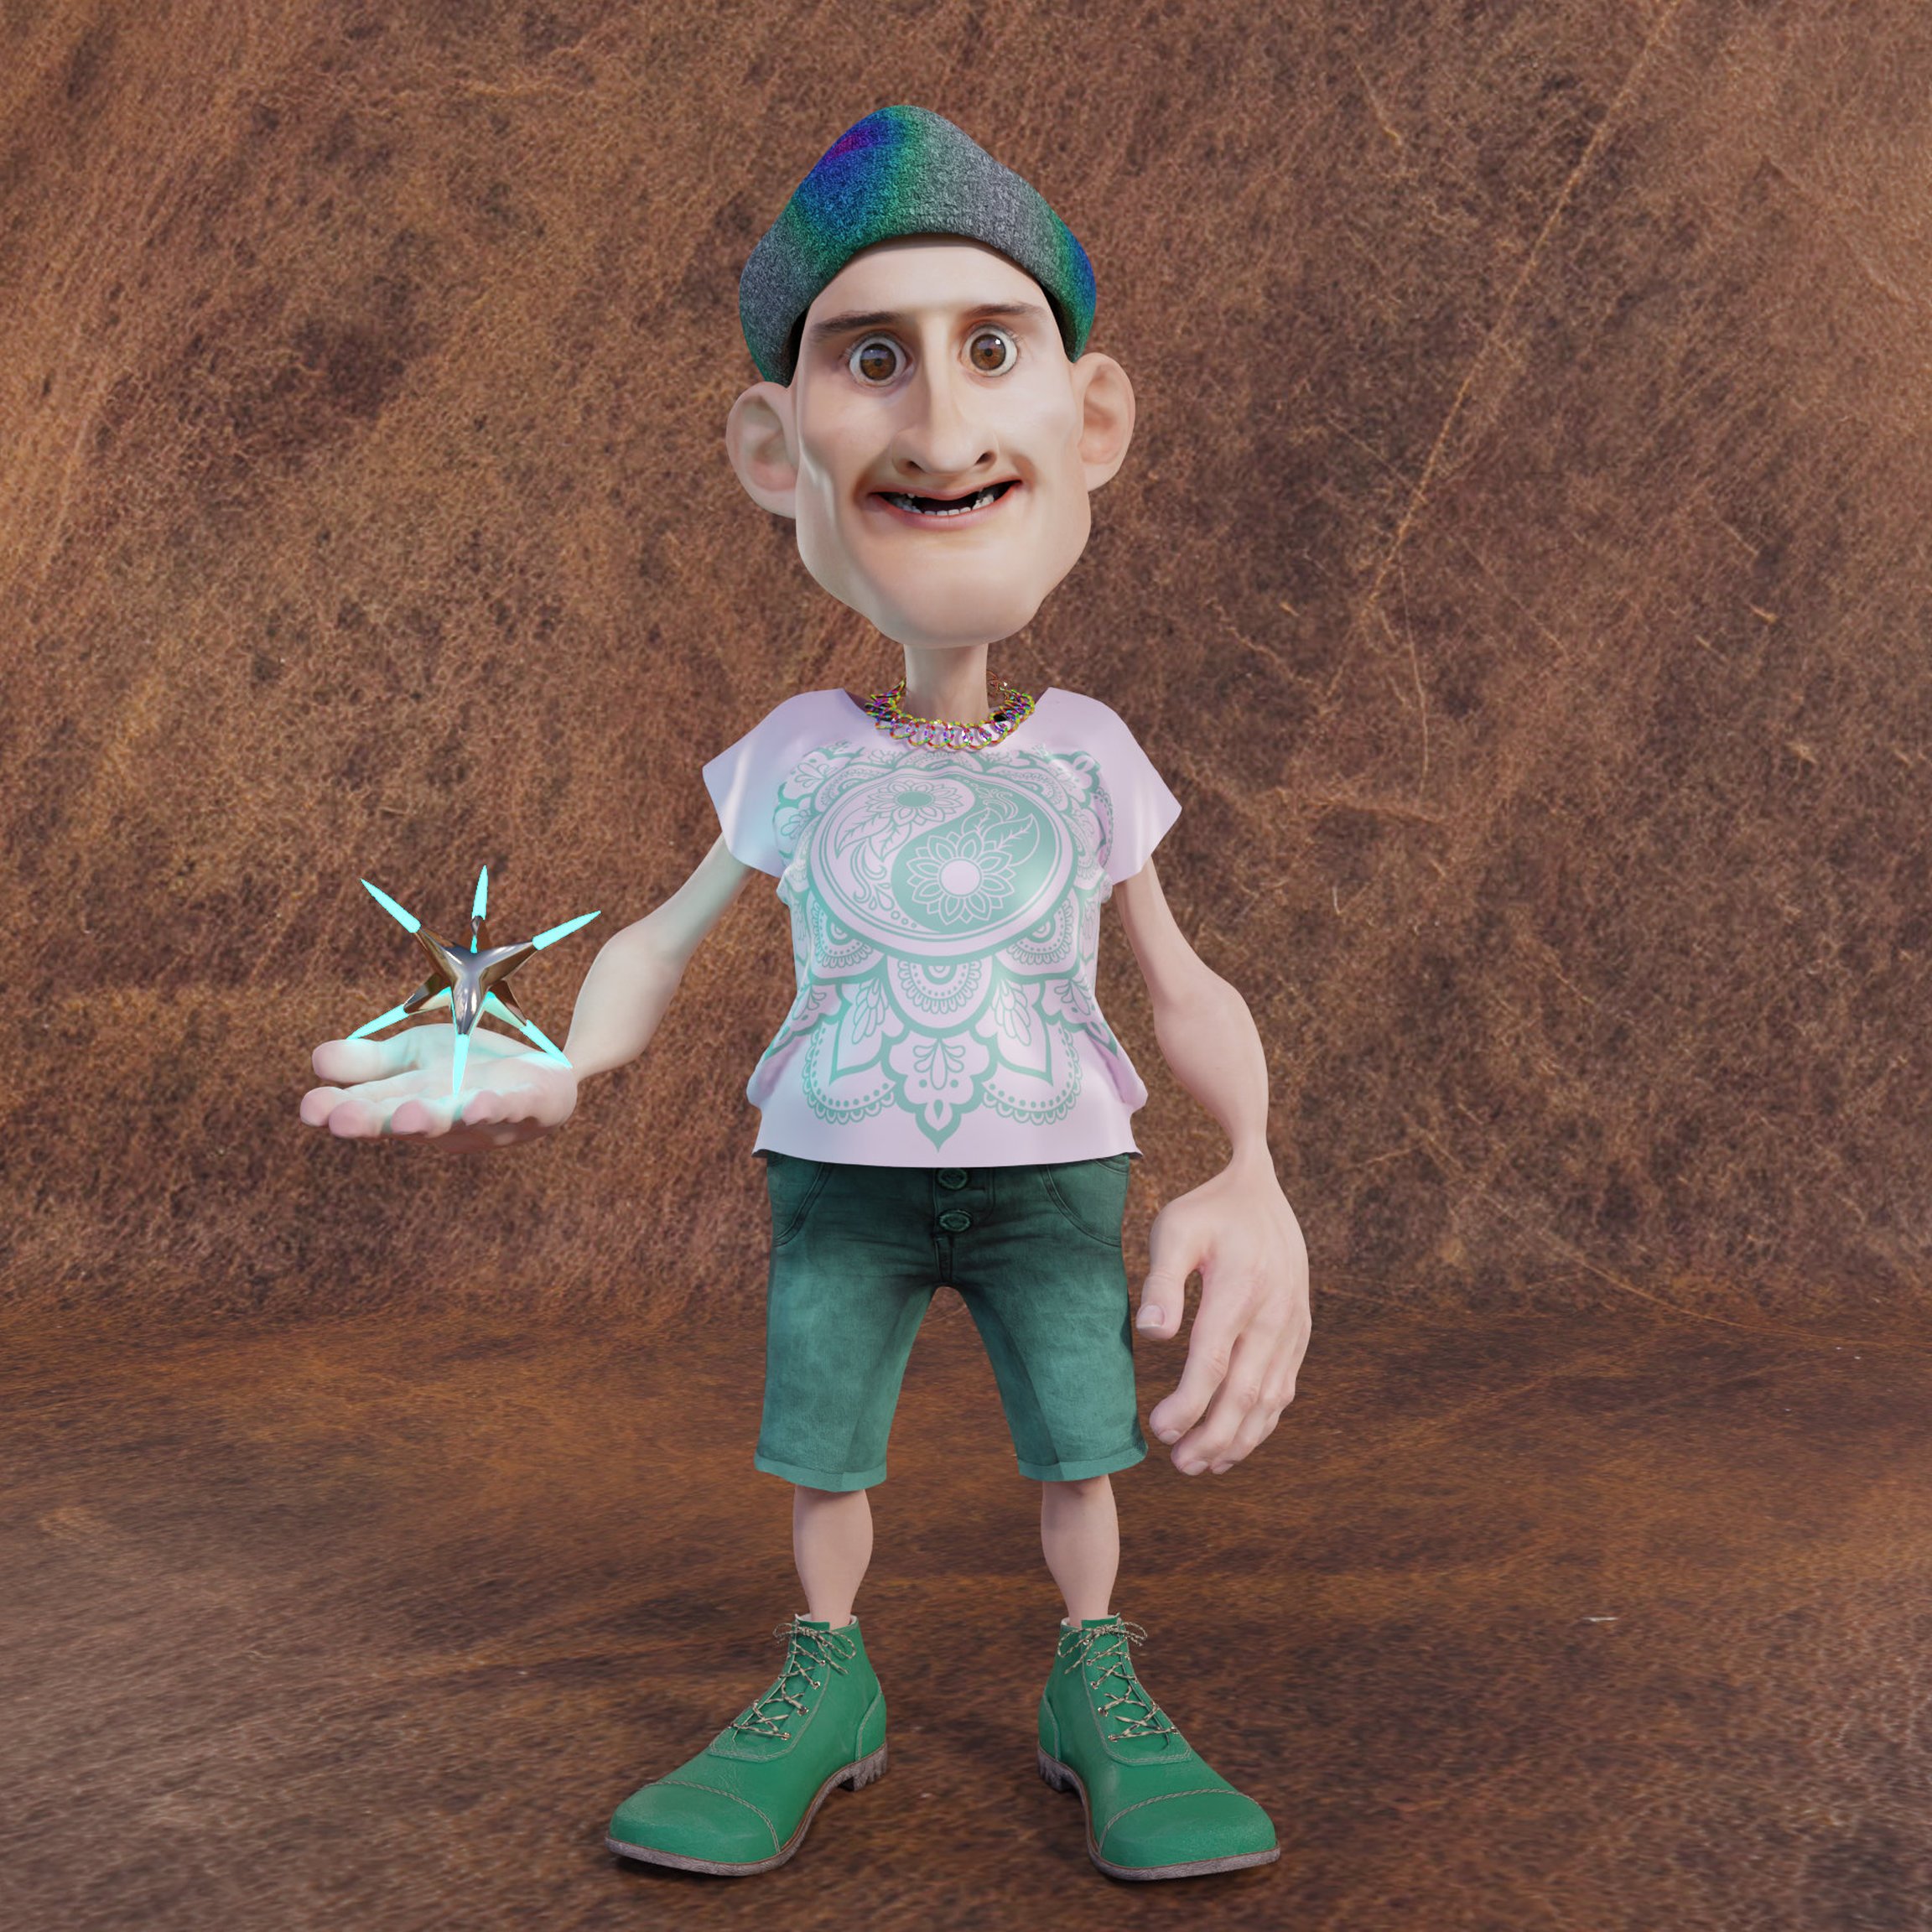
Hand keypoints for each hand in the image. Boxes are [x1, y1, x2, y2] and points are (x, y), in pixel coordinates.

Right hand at [300, 1025, 578, 1150]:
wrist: (544, 1068)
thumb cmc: (470, 1070)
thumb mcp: (414, 1057)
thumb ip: (367, 1062)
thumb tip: (316, 1061)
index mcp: (409, 1106)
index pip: (369, 1111)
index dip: (339, 1112)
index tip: (309, 1109)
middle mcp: (444, 1119)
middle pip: (405, 1122)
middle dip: (374, 1122)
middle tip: (340, 1121)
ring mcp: (487, 1115)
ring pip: (456, 1120)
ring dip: (431, 1119)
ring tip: (409, 1117)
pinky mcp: (528, 1103)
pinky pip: (511, 1108)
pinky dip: (495, 1109)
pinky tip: (479, 1105)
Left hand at [1135, 1153, 1310, 1474]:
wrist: (1262, 1192)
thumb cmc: (1209, 1211)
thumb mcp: (1175, 1229)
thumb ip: (1162, 1283)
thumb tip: (1152, 1336)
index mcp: (1240, 1288)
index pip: (1213, 1362)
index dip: (1188, 1404)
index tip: (1159, 1430)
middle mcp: (1274, 1313)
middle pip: (1245, 1392)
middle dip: (1212, 1436)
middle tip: (1179, 1464)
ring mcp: (1292, 1326)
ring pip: (1270, 1398)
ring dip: (1239, 1439)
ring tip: (1203, 1466)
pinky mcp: (1299, 1333)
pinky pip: (1284, 1387)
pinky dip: (1262, 1422)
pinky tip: (1235, 1443)